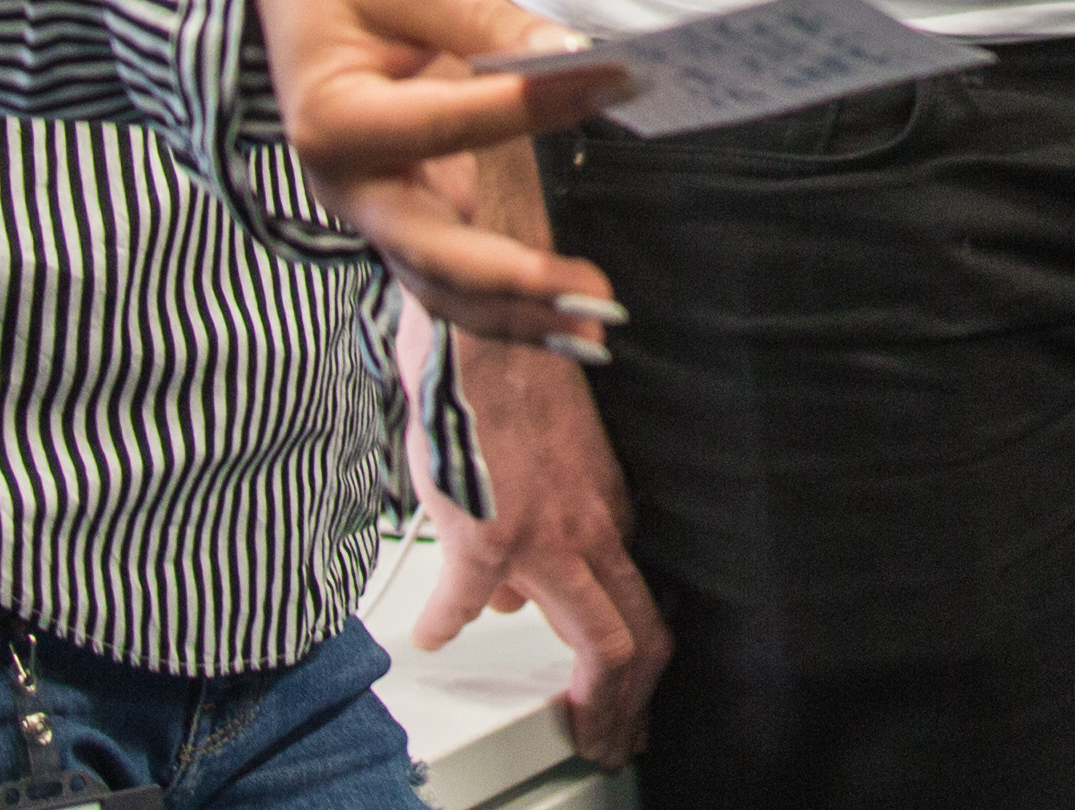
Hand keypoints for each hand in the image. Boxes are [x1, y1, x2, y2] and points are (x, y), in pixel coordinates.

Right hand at [254, 0, 623, 353]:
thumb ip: (492, 25)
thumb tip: (579, 58)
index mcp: (335, 119)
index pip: (450, 122)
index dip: (536, 105)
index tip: (618, 80)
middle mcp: (345, 183)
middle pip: (430, 252)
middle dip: (514, 282)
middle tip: (597, 296)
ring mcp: (371, 207)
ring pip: (440, 284)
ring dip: (516, 316)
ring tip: (597, 331)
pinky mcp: (402, 211)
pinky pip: (449, 272)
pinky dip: (502, 303)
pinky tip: (565, 323)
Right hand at [395, 300, 673, 767]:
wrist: (488, 331)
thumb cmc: (514, 385)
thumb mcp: (552, 467)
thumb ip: (546, 532)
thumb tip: (516, 598)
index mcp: (609, 513)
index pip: (644, 610)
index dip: (638, 672)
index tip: (625, 710)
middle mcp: (593, 529)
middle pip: (637, 639)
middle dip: (627, 707)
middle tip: (608, 744)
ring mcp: (546, 538)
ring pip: (595, 638)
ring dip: (582, 699)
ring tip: (566, 729)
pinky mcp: (487, 537)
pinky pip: (467, 603)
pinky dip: (443, 625)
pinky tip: (430, 633)